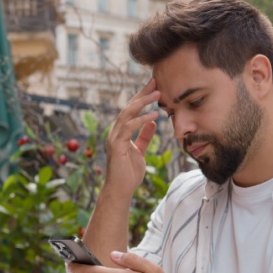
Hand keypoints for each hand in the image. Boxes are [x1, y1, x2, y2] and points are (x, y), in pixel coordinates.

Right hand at [104, 79, 159, 195]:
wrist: (120, 190)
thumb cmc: (129, 173)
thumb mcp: (140, 151)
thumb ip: (144, 137)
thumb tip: (152, 122)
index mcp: (121, 132)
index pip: (131, 110)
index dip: (142, 97)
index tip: (154, 86)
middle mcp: (115, 131)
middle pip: (128, 107)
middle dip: (142, 94)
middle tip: (156, 83)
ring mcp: (114, 137)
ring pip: (127, 114)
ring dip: (143, 103)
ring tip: (157, 94)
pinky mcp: (116, 145)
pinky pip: (129, 128)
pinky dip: (141, 120)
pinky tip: (153, 116)